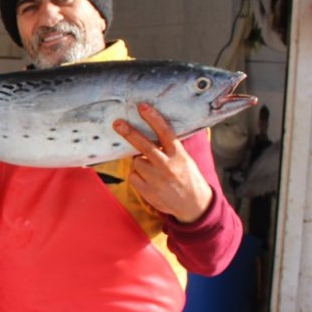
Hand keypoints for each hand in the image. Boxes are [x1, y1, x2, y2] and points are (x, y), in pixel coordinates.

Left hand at [113, 103, 212, 222]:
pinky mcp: (147, 190)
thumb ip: (169, 148)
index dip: (153, 118)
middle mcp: (168, 165)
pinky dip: (138, 176)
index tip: (142, 107)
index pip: (165, 133)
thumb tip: (149, 134)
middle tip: (117, 123)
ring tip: (154, 172)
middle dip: (130, 133)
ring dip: (141, 163)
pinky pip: (133, 176)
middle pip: (145, 146)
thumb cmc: (187, 177)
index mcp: (179, 155)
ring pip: (137, 162)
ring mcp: (156, 179)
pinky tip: (150, 182)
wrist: (193, 205)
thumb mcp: (185, 159)